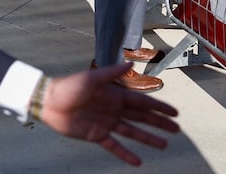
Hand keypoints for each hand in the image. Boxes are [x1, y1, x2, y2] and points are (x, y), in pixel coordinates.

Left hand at [40, 63, 178, 165]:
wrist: (48, 102)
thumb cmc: (68, 87)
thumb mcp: (91, 78)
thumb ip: (111, 73)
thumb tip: (130, 64)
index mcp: (114, 94)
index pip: (141, 102)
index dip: (158, 107)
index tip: (175, 113)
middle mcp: (112, 109)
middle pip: (141, 118)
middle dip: (159, 123)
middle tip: (177, 129)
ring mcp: (105, 123)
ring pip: (132, 132)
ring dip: (148, 138)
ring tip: (164, 145)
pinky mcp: (96, 135)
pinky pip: (114, 146)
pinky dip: (126, 154)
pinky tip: (138, 162)